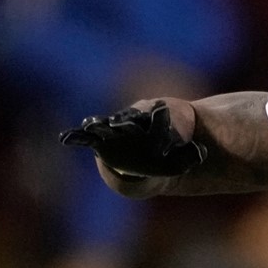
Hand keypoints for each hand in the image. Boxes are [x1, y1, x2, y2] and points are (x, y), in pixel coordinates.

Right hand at [59, 100, 206, 176]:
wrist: (156, 154)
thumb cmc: (173, 155)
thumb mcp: (186, 156)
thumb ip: (192, 154)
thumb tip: (200, 150)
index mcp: (160, 119)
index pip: (161, 117)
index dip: (161, 116)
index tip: (161, 110)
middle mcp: (138, 123)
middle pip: (133, 122)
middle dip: (128, 123)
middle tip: (122, 123)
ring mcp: (118, 130)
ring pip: (109, 128)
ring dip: (101, 128)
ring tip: (91, 128)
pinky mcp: (102, 141)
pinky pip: (88, 138)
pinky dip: (78, 137)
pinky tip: (66, 138)